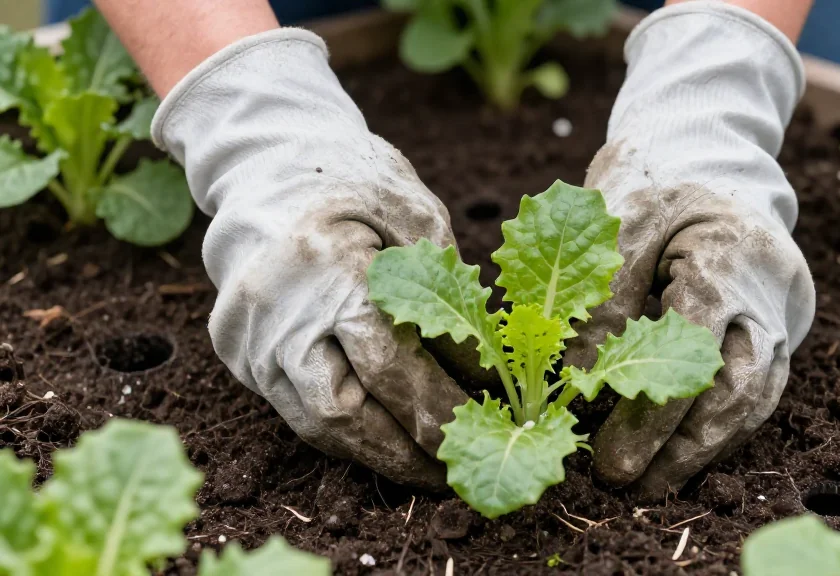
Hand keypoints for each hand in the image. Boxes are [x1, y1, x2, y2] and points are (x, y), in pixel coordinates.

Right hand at [152, 30, 467, 488]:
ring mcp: (250, 337)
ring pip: (315, 425)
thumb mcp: (412, 205)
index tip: (489, 424)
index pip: (392, 364)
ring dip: (376, 455)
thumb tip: (478, 365)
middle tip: (460, 471)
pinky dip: (344, 434)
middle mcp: (279, 311)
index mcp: (327, 266)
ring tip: (427, 468)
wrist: (262, 163)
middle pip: (346, 412)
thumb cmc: (348, 178)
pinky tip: (384, 439)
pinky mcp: (238, 353)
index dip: (443, 406)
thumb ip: (446, 281)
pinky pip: (295, 412)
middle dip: (409, 453)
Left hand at [567, 2, 815, 499]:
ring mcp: (778, 315)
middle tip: (629, 484)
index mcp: (727, 253)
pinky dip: (717, 431)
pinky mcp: (775, 334)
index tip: (614, 458)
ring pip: (753, 400)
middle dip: (684, 448)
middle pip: (739, 389)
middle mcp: (765, 292)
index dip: (657, 412)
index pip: (696, 347)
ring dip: (703, 450)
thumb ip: (604, 294)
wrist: (712, 165)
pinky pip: (755, 394)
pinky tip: (679, 456)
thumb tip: (581, 379)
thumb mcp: (619, 220)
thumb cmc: (656, 185)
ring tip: (650, 485)